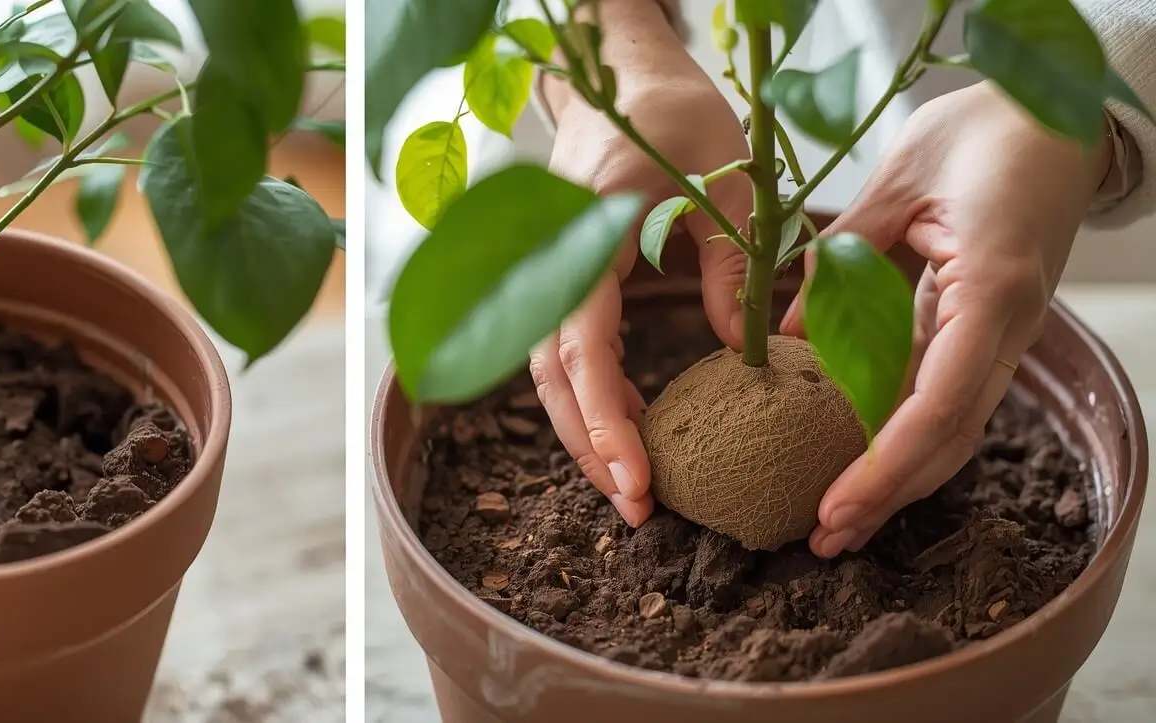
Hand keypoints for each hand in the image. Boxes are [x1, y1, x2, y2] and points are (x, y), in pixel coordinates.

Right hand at [530, 2, 752, 527]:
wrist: (622, 77)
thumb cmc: (679, 115)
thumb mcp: (728, 181)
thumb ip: (731, 267)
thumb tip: (744, 354)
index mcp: (587, 235)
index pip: (581, 347)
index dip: (604, 420)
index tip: (637, 478)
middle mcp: (552, 259)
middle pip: (552, 375)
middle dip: (589, 447)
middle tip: (639, 510)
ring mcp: (548, 269)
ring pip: (551, 371)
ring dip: (588, 431)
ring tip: (637, 487)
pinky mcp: (562, 279)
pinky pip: (566, 350)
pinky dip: (594, 396)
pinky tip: (633, 425)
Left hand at [779, 82, 1111, 557]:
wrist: (1059, 114)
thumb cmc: (982, 131)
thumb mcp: (900, 179)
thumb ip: (843, 255)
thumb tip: (780, 333)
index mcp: (989, 289)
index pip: (937, 403)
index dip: (883, 464)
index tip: (833, 505)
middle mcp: (1005, 325)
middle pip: (949, 436)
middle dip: (888, 494)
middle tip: (821, 538)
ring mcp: (1002, 331)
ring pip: (952, 427)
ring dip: (896, 477)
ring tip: (836, 521)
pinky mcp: (987, 328)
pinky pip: (946, 396)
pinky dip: (903, 435)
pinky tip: (859, 462)